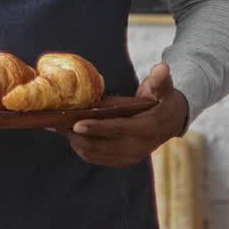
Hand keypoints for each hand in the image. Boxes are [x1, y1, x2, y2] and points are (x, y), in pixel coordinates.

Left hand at [59, 63, 188, 167]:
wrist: (171, 121)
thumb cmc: (162, 99)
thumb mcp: (163, 86)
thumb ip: (160, 79)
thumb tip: (162, 67)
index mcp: (147, 127)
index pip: (118, 129)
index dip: (97, 127)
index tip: (76, 124)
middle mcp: (139, 147)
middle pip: (102, 145)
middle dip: (78, 136)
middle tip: (58, 123)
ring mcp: (131, 157)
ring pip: (96, 154)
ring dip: (77, 142)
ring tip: (60, 128)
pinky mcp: (123, 161)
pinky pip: (98, 159)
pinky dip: (83, 149)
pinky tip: (72, 137)